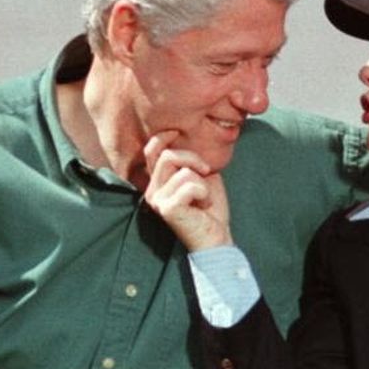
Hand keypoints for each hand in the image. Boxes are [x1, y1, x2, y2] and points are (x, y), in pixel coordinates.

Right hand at [143, 131, 232, 251]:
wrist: (217, 237)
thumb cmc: (210, 207)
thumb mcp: (201, 175)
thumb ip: (190, 160)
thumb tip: (185, 138)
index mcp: (158, 181)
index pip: (151, 150)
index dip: (163, 137)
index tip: (177, 132)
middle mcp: (152, 190)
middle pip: (168, 155)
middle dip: (193, 159)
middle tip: (207, 172)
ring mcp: (157, 200)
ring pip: (183, 171)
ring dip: (202, 183)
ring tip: (203, 199)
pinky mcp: (167, 209)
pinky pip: (190, 185)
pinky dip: (204, 193)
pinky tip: (203, 206)